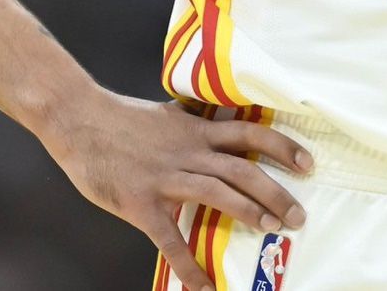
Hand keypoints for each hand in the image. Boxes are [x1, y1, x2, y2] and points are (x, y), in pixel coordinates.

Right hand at [43, 91, 313, 290]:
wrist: (78, 119)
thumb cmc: (120, 118)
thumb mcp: (166, 114)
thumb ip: (192, 122)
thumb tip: (215, 117)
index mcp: (195, 131)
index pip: (248, 135)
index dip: (282, 148)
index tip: (308, 163)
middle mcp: (187, 151)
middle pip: (241, 169)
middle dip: (275, 192)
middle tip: (298, 216)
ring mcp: (165, 176)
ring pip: (217, 193)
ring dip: (249, 212)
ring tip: (273, 231)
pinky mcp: (141, 202)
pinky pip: (169, 238)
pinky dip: (189, 263)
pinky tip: (204, 285)